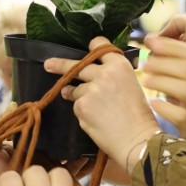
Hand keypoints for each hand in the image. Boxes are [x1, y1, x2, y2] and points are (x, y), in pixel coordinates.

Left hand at [44, 37, 160, 173]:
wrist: (136, 139)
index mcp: (119, 65)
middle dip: (59, 65)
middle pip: (76, 64)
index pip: (100, 45)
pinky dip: (82, 111)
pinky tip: (94, 118)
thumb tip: (93, 74)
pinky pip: (76, 105)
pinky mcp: (82, 105)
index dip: (93, 47)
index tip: (86, 50)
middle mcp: (104, 73)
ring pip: (74, 88)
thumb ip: (114, 75)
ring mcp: (91, 89)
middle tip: (48, 65)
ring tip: (92, 107)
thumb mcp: (131, 85)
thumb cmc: (138, 116)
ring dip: (75, 95)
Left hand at [141, 37, 185, 154]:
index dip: (172, 45)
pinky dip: (165, 108)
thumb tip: (154, 55)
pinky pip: (182, 116)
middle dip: (164, 62)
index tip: (150, 40)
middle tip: (144, 63)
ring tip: (146, 80)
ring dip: (163, 81)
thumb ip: (183, 75)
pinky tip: (153, 103)